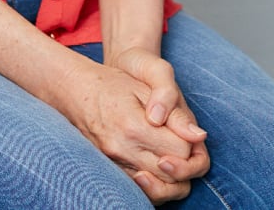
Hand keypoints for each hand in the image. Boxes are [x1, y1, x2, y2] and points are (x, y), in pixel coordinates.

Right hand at [53, 56, 207, 198]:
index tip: (184, 131)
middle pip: (170, 174)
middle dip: (183, 162)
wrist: (75, 90)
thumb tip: (198, 136)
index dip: (189, 142)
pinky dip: (153, 184)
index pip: (180, 151)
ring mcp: (112, 162)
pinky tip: (157, 170)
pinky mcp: (107, 169)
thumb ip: (173, 111)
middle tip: (180, 144)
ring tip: (173, 159)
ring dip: (170, 178)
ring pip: (155, 188)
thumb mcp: (145, 86)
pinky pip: (137, 190)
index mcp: (134, 126)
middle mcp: (122, 149)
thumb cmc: (113, 83)